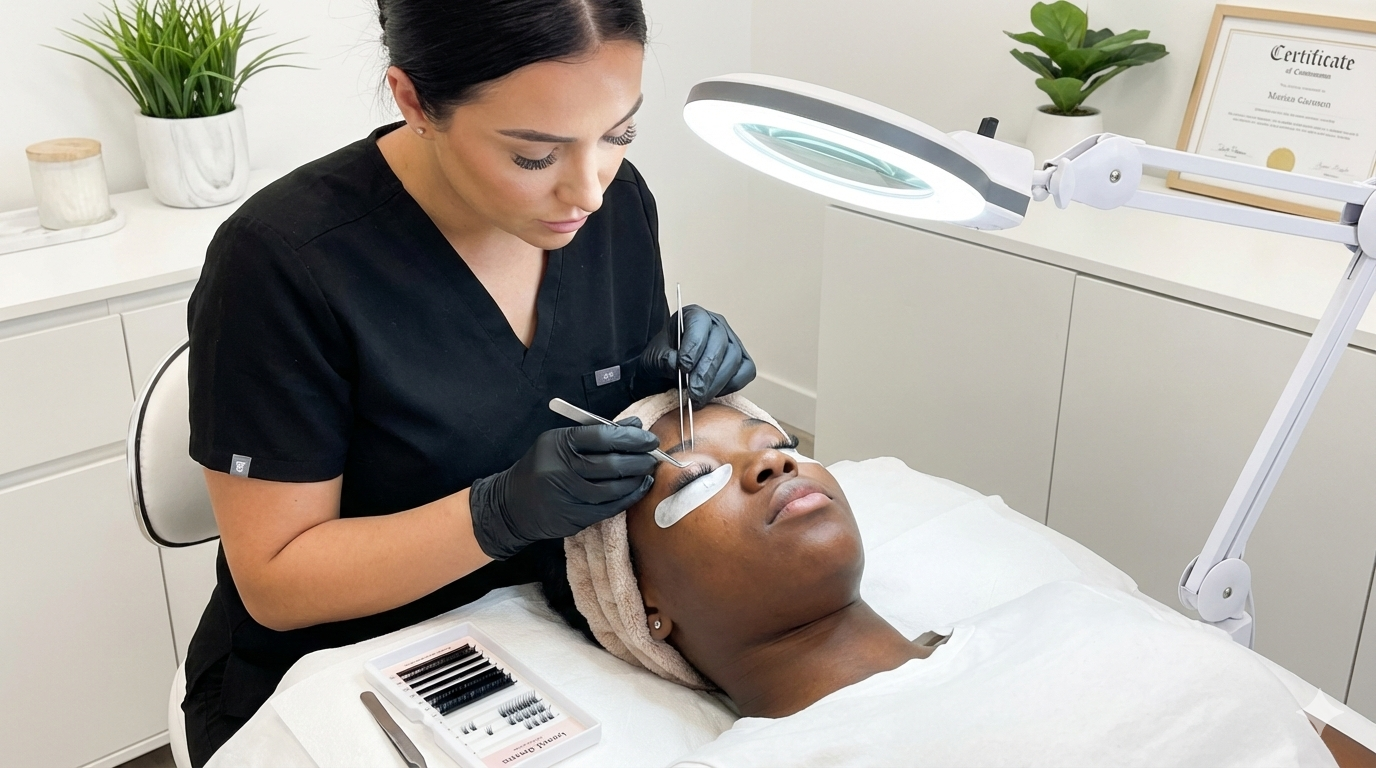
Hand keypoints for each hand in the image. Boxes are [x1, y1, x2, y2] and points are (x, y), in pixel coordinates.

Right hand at [469, 419, 657, 559]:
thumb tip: (635, 426)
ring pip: (613, 489)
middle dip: (640, 459)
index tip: (649, 438)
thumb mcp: (561, 442)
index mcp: (558, 444)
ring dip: (637, 479)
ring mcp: (567, 496)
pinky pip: (609, 508)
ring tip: (648, 471)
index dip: (631, 438)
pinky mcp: (573, 518)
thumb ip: (598, 433)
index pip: (602, 437)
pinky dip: (629, 497)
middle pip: (611, 465)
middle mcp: (561, 470)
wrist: (511, 504)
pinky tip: (638, 488)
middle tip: (654, 456)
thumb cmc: (543, 466)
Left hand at [641, 305, 756, 405]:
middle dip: (706, 372)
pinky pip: (745, 372)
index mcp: (693, 315)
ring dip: (717, 382)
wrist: (664, 376)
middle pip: (719, 344)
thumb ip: (662, 360)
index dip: (694, 345)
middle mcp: (716, 325)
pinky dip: (731, 385)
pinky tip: (713, 394)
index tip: (684, 367)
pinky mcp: (742, 361)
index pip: (699, 323)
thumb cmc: (662, 362)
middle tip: (694, 392)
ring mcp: (732, 342)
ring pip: (734, 359)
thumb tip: (676, 366)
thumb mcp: (652, 359)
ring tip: (699, 399)